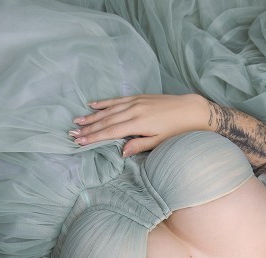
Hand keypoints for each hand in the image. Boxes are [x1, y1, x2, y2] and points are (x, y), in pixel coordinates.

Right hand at [69, 94, 212, 156]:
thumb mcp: (160, 141)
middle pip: (106, 121)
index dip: (93, 137)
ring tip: (78, 120)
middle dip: (88, 127)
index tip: (79, 141)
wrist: (193, 110)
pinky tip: (94, 104)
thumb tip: (121, 152)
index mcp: (138, 124)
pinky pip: (118, 99)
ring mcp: (136, 102)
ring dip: (92, 115)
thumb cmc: (178, 130)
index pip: (110, 132)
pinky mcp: (140, 97)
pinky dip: (105, 102)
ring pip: (109, 110)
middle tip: (72, 132)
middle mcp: (134, 111)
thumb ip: (139, 145)